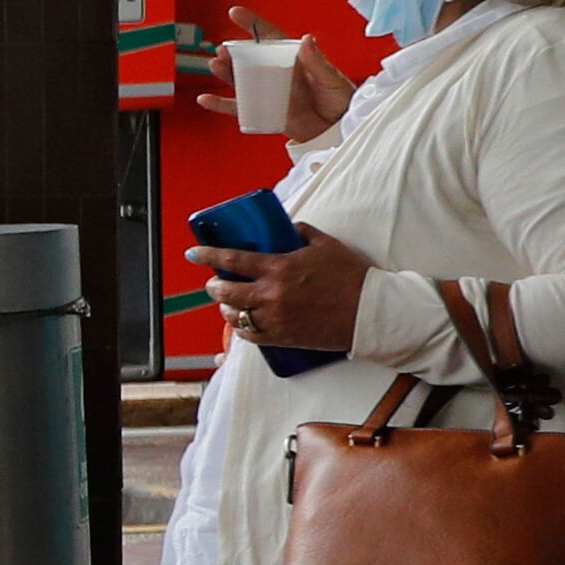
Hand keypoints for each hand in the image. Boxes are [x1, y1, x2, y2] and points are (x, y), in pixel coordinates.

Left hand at [190, 227, 373, 352]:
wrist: (371, 312)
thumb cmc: (352, 277)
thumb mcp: (327, 245)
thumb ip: (303, 233)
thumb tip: (289, 227)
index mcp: (280, 268)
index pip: (233, 260)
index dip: (208, 255)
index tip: (193, 254)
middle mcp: (272, 294)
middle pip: (226, 292)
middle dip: (214, 286)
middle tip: (213, 283)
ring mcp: (276, 318)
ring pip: (234, 315)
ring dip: (226, 308)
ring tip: (227, 302)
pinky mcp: (283, 337)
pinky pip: (250, 335)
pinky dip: (241, 328)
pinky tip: (242, 322)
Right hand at [197, 5, 351, 139]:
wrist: (339, 130)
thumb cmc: (341, 101)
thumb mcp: (332, 78)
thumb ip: (317, 61)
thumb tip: (307, 39)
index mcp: (294, 60)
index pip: (270, 37)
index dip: (252, 24)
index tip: (235, 13)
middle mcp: (278, 74)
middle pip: (249, 59)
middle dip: (233, 52)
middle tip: (222, 48)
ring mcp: (269, 93)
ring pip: (240, 81)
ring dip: (225, 73)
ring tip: (214, 65)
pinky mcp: (264, 112)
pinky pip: (239, 108)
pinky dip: (221, 105)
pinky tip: (206, 99)